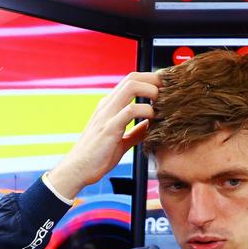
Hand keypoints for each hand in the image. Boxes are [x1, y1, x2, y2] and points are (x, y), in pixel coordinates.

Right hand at [46, 71, 159, 199]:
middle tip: (169, 91)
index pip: (131, 81)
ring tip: (162, 102)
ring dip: (151, 90)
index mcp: (109, 106)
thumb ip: (135, 131)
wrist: (77, 171)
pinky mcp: (109, 128)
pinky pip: (130, 110)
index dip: (150, 80)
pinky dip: (146, 111)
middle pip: (132, 77)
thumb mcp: (121, 141)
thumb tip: (150, 125)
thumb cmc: (97, 158)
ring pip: (131, 87)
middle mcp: (107, 105)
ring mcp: (107, 115)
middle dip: (154, 80)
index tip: (166, 89)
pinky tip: (153, 119)